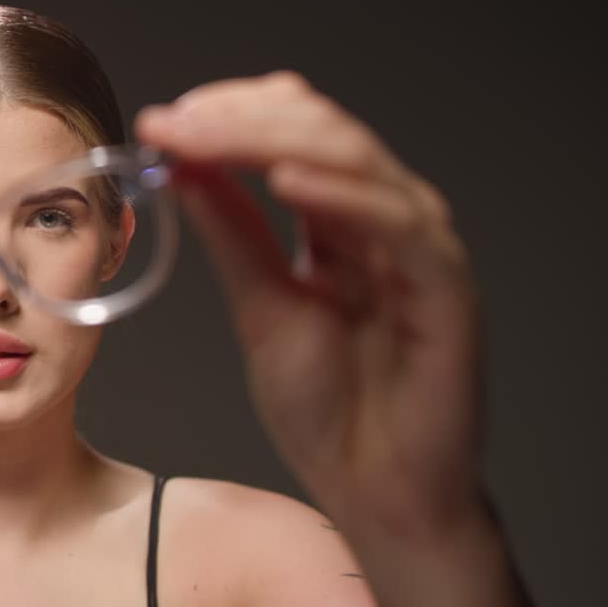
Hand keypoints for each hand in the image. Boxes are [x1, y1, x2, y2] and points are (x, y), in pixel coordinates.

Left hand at [135, 71, 484, 535]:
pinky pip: (397, 223)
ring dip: (272, 139)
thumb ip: (231, 232)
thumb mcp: (259, 304)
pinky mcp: (446, 285)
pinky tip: (284, 180)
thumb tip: (180, 166)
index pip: (291, 133)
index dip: (228, 116)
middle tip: (171, 122)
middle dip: (238, 118)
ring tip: (205, 136)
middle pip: (319, 131)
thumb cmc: (329, 405)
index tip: (161, 121)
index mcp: (341, 217)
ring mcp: (419, 246)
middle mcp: (384, 218)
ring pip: (354, 159)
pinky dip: (340, 195)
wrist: (376, 490)